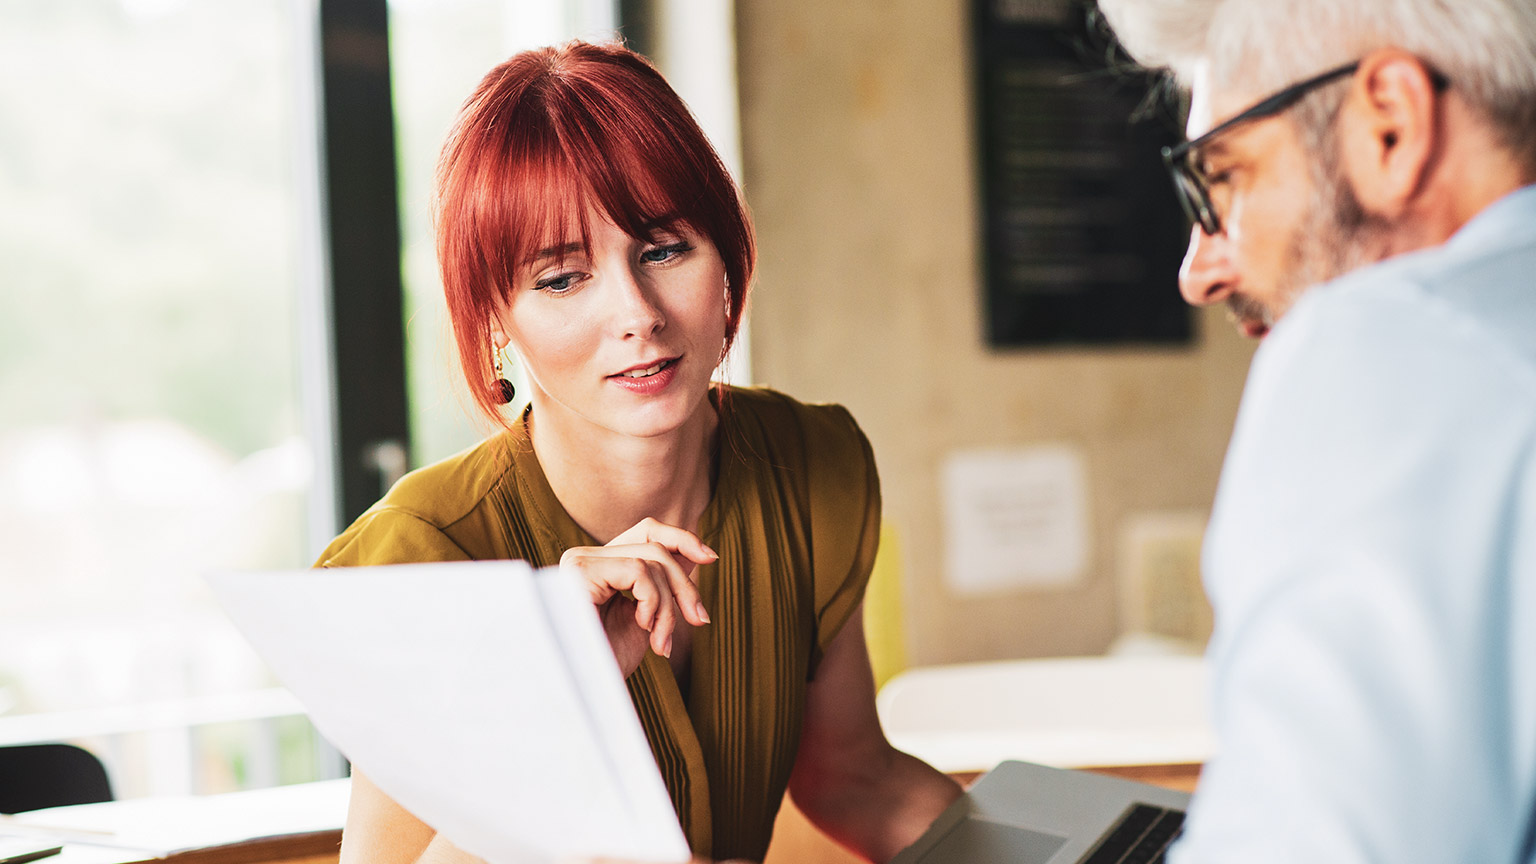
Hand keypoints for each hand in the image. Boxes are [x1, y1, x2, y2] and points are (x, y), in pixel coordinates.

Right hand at [560, 517, 715, 676]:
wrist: (586, 693)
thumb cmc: (610, 662)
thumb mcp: (646, 617)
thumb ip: (663, 584)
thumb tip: (696, 553)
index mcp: (598, 565)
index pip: (645, 531)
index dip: (681, 538)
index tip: (710, 557)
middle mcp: (583, 557)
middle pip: (654, 545)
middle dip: (683, 585)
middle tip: (699, 620)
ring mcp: (579, 562)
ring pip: (650, 559)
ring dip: (668, 606)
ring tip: (661, 641)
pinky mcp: (580, 571)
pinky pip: (638, 570)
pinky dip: (653, 601)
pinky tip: (642, 628)